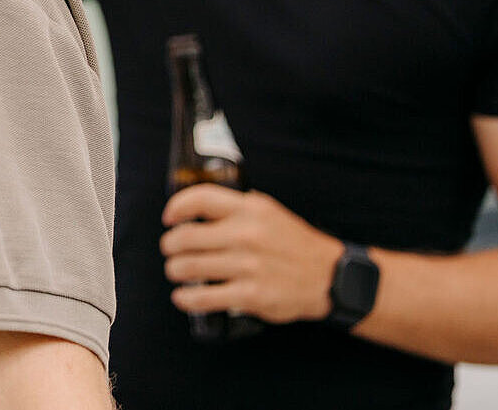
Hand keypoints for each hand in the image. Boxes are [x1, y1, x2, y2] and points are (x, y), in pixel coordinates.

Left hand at [161, 184, 343, 324]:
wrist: (329, 277)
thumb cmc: (294, 244)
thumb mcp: (270, 212)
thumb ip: (237, 207)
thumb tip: (199, 206)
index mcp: (250, 209)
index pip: (200, 199)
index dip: (177, 207)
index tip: (169, 218)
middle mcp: (247, 235)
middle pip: (186, 236)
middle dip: (170, 245)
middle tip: (170, 250)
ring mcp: (248, 266)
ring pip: (189, 267)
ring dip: (175, 270)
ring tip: (176, 272)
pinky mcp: (251, 295)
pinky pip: (205, 297)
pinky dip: (186, 299)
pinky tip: (183, 297)